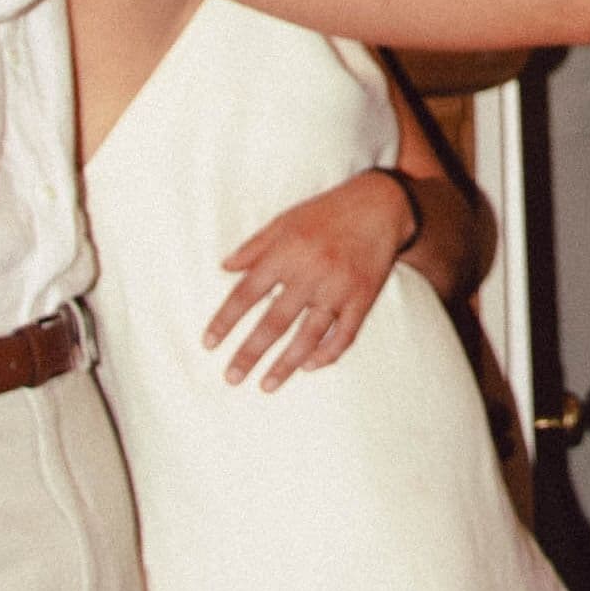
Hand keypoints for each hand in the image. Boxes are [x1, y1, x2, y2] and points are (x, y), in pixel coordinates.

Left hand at [205, 168, 414, 390]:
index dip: (226, 320)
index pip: (247, 293)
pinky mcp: (363, 298)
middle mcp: (311, 272)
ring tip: (266, 385)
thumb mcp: (286, 220)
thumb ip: (254, 246)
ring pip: (308, 336)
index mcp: (287, 252)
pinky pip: (345, 335)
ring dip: (285, 365)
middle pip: (274, 322)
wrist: (381, 205)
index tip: (209, 344)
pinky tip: (309, 366)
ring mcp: (339, 288)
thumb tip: (225, 269)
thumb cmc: (327, 212)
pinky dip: (327, 354)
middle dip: (250, 353)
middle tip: (231, 377)